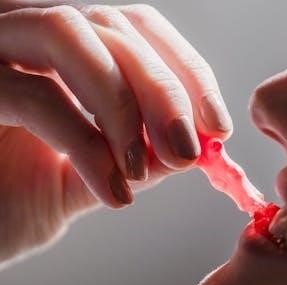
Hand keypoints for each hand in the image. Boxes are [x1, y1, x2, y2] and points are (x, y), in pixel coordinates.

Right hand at [0, 2, 232, 262]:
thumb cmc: (5, 208)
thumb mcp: (84, 181)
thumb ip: (132, 157)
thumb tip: (192, 145)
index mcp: (54, 57)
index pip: (131, 30)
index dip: (183, 70)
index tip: (217, 126)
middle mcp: (17, 36)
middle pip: (110, 26)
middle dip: (164, 89)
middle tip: (191, 152)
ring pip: (70, 37)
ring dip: (125, 105)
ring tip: (145, 170)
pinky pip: (37, 98)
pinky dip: (87, 146)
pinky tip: (113, 195)